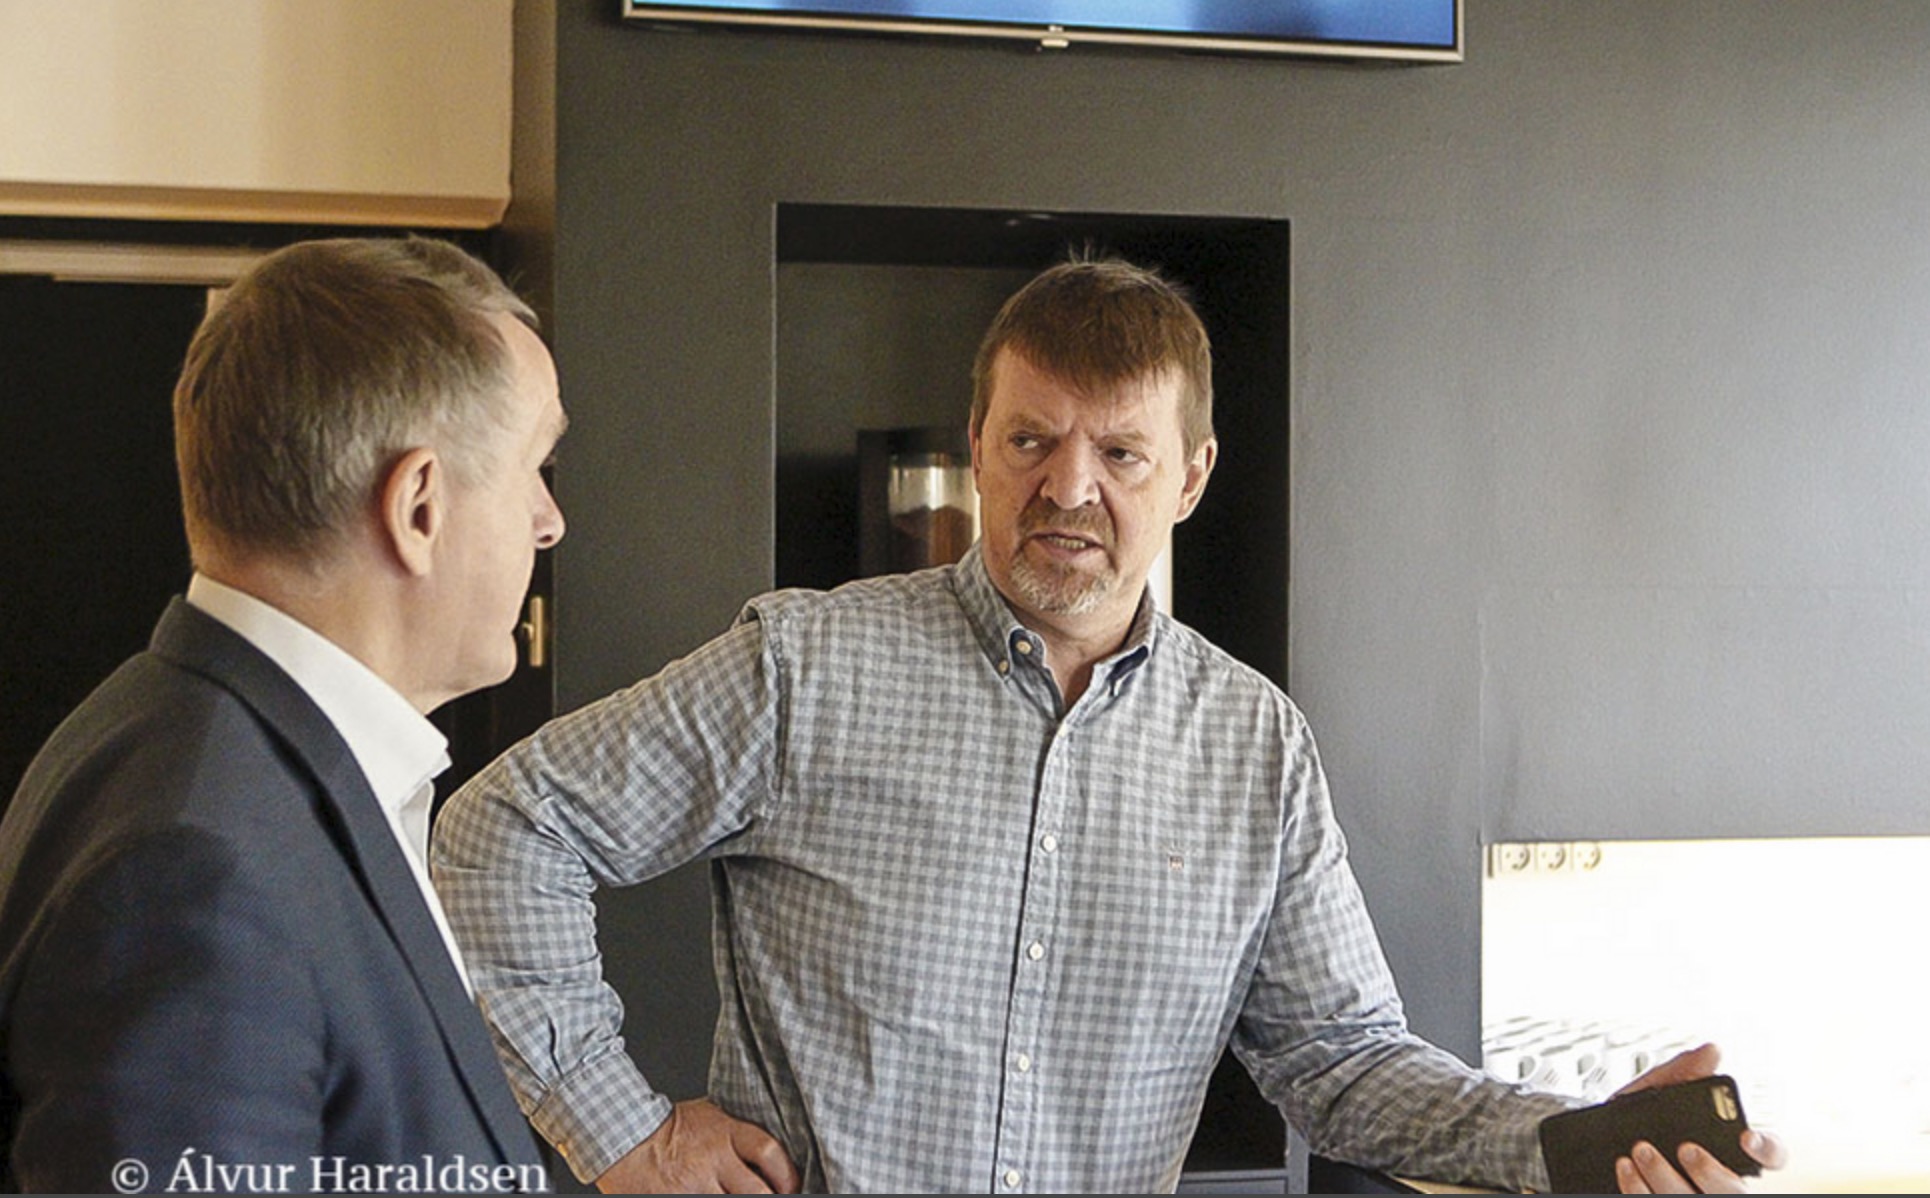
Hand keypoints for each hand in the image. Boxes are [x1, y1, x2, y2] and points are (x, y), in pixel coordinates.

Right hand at [595, 1098, 798, 1193]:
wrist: (624, 1135)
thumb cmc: (669, 1126)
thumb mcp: (710, 1115)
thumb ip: (737, 1133)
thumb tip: (768, 1156)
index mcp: (725, 1132)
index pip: (769, 1153)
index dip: (788, 1176)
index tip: (792, 1187)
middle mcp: (713, 1159)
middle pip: (758, 1192)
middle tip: (770, 1197)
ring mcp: (694, 1185)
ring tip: (736, 1196)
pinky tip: (714, 1197)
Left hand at [1612, 1044, 1787, 1193]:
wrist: (1591, 1144)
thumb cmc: (1635, 1119)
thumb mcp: (1653, 1091)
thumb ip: (1682, 1073)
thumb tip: (1711, 1051)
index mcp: (1727, 1150)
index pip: (1771, 1156)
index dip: (1767, 1149)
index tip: (1746, 1137)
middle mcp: (1715, 1179)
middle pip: (1734, 1189)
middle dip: (1711, 1172)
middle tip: (1686, 1149)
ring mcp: (1689, 1193)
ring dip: (1667, 1178)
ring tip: (1641, 1150)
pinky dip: (1638, 1188)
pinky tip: (1625, 1167)